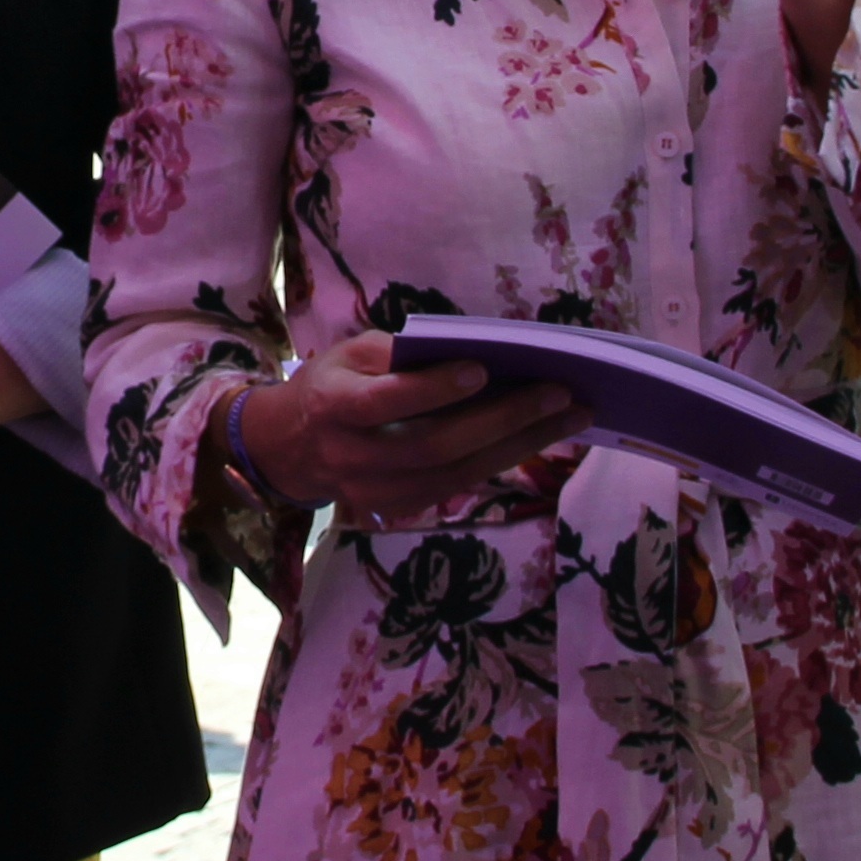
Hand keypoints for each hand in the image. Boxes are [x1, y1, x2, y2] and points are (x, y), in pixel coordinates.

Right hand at [235, 331, 581, 529]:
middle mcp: (353, 457)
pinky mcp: (398, 509)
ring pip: (457, 473)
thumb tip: (470, 351)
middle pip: (435, 445)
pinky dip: (502, 460)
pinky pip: (458, 486)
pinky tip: (538, 436)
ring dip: (520, 444)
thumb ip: (398, 354)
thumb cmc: (331, 385)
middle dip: (504, 418)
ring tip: (569, 417)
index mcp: (334, 407)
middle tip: (560, 393)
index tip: (484, 368)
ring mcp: (376, 492)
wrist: (290, 449)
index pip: (387, 402)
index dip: (435, 388)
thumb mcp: (349, 353)